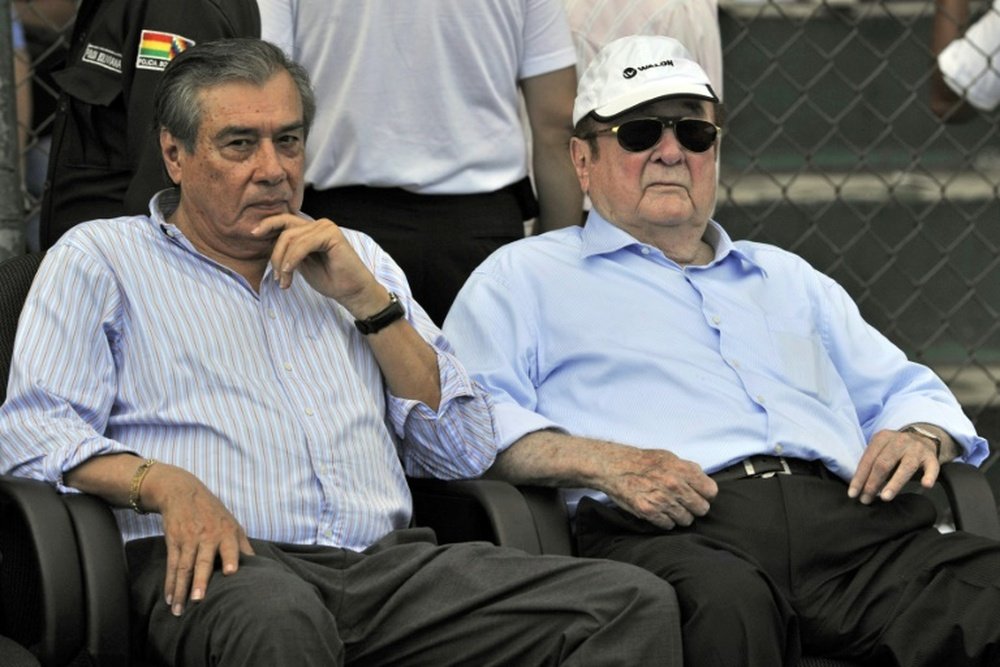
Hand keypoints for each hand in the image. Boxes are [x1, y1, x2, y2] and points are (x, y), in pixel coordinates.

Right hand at [141, 464, 254, 615]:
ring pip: (184, 568)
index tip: (231, 572)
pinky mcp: (173, 542)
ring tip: (178, 609)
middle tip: (198, 599)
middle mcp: (207, 536)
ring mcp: (189, 539)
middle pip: (202, 561)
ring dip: (180, 590)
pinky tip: (169, 598)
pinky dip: (169, 583)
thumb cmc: (213, 512)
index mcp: (226, 532)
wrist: (182, 492)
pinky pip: (172, 566)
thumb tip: (257, 566)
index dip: (231, 559)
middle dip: (200, 580)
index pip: (230, 547)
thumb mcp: (231, 523)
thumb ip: (242, 545)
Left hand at [252, 213, 386, 316]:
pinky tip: (289, 273)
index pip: (285, 221)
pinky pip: (303, 245)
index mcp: (312, 229)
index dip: (267, 224)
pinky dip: (292, 259)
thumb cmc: (330, 280)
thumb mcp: (302, 264)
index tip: (253, 234)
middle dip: (275, 256)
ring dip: (283, 263)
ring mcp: (326, 227)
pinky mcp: (332, 235)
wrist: (352, 291)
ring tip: (285, 282)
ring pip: (291, 239)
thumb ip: (290, 251)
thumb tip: (270, 246)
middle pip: (285, 231)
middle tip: (277, 279)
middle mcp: (319, 224)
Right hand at [604, 448, 717, 529]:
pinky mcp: (649, 511)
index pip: (711, 491)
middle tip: (684, 502)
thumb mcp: (669, 457)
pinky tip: (659, 511)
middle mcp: (675, 486)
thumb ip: (688, 469)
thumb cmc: (642, 461)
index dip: (706, 494)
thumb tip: (703, 480)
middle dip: (695, 507)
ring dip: (680, 515)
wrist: (615, 466)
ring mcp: (662, 500)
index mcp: (682, 470)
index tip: (699, 495)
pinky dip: (665, 520)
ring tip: (670, 506)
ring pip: (686, 520)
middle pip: (701, 509)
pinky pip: (669, 525)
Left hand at [849, 428, 939, 503]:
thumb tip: (859, 488)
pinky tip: (925, 485)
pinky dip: (929, 476)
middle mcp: (899, 441)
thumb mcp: (881, 450)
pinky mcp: (932, 457)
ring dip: (894, 483)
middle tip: (866, 499)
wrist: (922, 438)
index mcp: (882, 438)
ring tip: (885, 497)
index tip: (853, 494)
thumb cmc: (896, 450)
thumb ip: (872, 464)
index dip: (859, 477)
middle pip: (883, 463)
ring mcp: (917, 448)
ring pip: (906, 466)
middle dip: (872, 483)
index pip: (868, 459)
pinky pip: (932, 467)